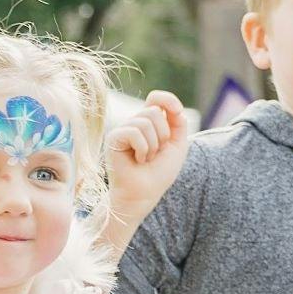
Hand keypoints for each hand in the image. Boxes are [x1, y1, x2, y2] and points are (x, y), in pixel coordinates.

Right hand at [105, 90, 193, 227]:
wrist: (143, 195)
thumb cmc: (159, 173)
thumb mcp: (177, 145)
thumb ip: (178, 123)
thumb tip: (172, 107)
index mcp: (148, 123)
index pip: (156, 98)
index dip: (168, 100)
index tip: (178, 112)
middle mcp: (133, 123)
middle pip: (154, 110)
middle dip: (163, 135)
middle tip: (156, 153)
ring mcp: (122, 130)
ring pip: (145, 121)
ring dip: (153, 146)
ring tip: (146, 159)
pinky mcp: (113, 138)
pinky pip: (134, 132)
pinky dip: (143, 149)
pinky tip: (137, 160)